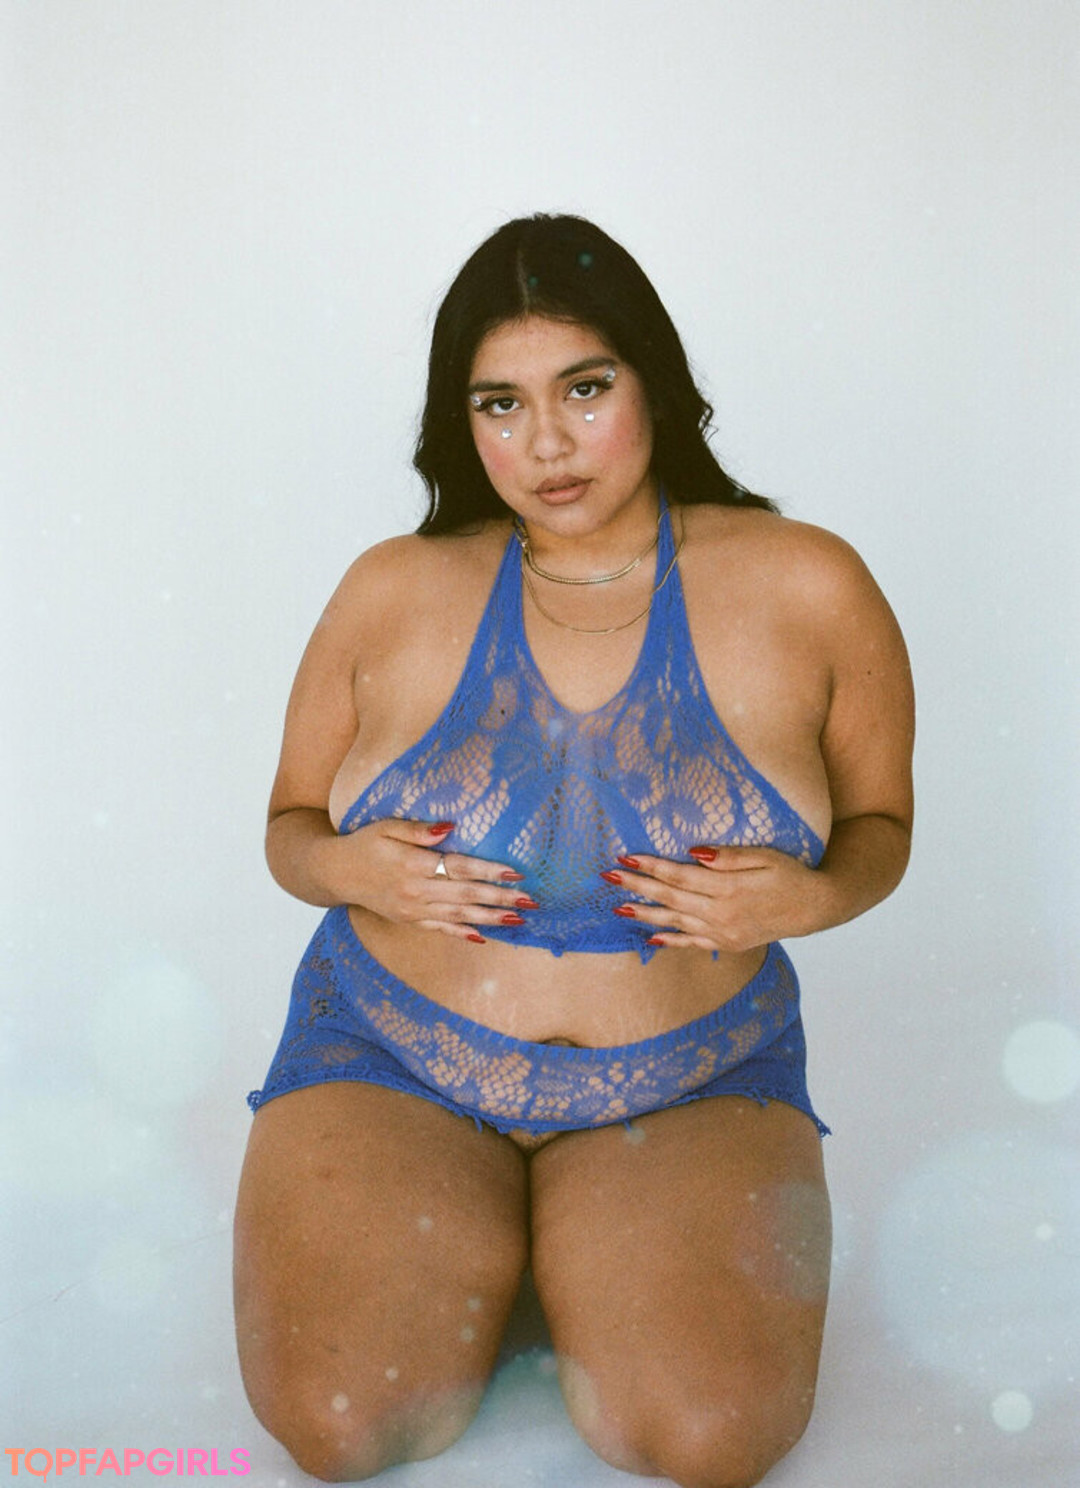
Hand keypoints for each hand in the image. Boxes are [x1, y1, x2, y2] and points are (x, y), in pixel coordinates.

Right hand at [340, 818, 536, 942]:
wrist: (336, 873)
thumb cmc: (365, 843)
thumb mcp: (386, 826)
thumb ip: (418, 830)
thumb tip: (450, 827)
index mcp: (413, 864)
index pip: (459, 868)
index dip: (488, 871)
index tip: (516, 874)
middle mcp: (415, 890)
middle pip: (465, 894)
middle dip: (500, 898)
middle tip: (531, 901)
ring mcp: (413, 909)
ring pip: (458, 915)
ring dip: (490, 918)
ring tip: (518, 920)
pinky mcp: (410, 920)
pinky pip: (441, 928)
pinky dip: (462, 933)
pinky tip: (484, 936)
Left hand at [603, 845, 827, 953]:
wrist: (814, 908)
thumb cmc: (789, 874)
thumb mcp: (764, 856)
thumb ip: (729, 856)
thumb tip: (693, 852)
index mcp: (729, 888)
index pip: (680, 875)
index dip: (651, 866)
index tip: (625, 857)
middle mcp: (722, 913)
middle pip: (671, 898)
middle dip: (637, 886)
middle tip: (608, 876)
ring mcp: (723, 932)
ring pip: (675, 922)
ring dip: (645, 913)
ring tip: (618, 907)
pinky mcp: (727, 944)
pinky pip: (692, 943)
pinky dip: (670, 940)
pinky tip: (650, 937)